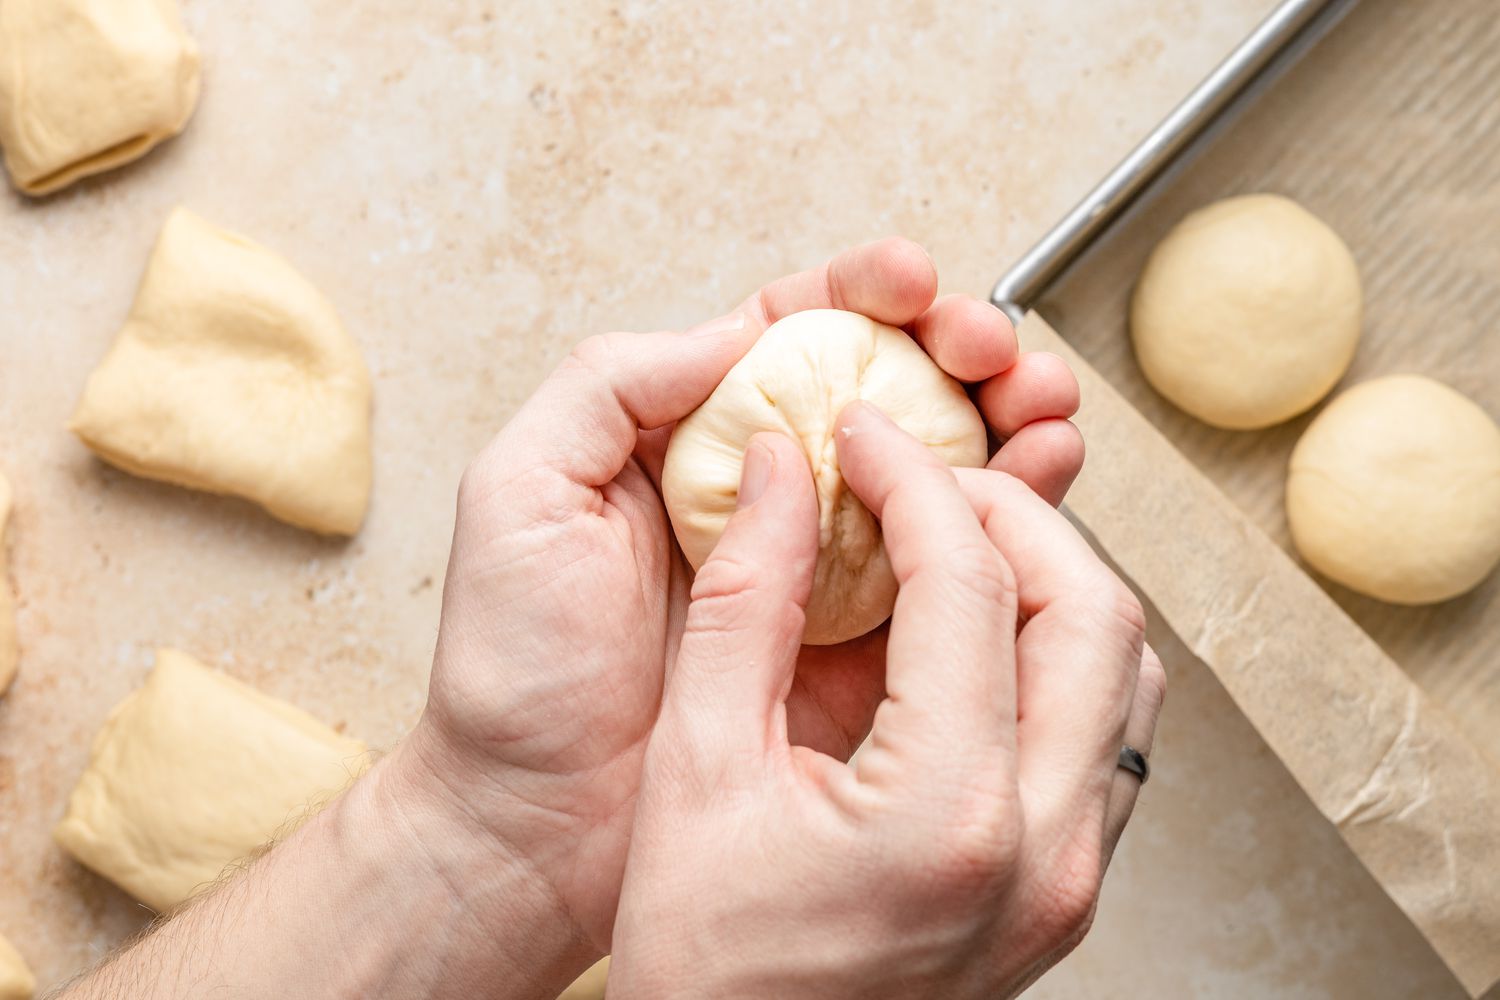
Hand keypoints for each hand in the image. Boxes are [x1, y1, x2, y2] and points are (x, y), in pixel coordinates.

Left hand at [396, 238, 1085, 971]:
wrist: (537, 829)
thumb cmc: (512, 673)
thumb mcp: (519, 495)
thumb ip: (608, 387)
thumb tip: (733, 328)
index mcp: (684, 442)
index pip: (788, 338)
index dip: (859, 296)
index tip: (909, 284)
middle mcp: (761, 496)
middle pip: (881, 394)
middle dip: (953, 352)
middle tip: (994, 349)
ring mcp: (816, 572)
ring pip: (930, 472)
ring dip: (999, 421)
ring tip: (1042, 404)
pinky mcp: (858, 648)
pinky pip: (944, 571)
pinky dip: (1003, 522)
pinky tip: (1038, 484)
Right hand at [608, 403, 1163, 997]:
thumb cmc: (703, 963)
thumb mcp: (694, 769)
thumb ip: (742, 604)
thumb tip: (777, 473)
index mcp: (946, 813)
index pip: (970, 583)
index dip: (913, 479)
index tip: (865, 437)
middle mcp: (1043, 850)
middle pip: (1090, 609)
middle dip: (1008, 513)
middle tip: (924, 478)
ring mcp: (1071, 879)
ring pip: (1124, 672)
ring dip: (1051, 581)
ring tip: (956, 548)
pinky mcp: (1067, 893)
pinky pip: (1109, 736)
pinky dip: (1061, 657)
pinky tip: (979, 642)